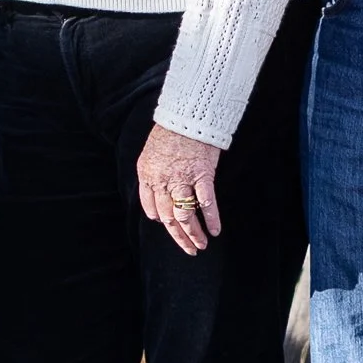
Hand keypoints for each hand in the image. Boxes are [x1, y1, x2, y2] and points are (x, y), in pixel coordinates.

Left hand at [137, 121, 222, 256]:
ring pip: (185, 216)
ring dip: (194, 234)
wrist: (188, 114)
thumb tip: (160, 198)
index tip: (169, 224)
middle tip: (188, 248)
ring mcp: (182, 180)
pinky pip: (206, 203)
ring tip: (200, 245)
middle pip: (168, 218)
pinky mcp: (202, 175)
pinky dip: (212, 219)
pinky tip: (215, 231)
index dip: (161, 219)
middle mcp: (162, 181)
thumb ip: (154, 176)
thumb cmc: (171, 131)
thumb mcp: (151, 153)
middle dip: (179, 236)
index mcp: (147, 176)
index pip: (151, 208)